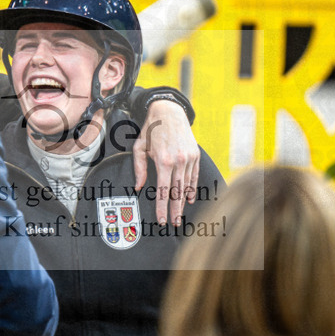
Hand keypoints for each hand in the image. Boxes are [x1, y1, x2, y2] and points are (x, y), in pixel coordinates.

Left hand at [133, 99, 199, 225]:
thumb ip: (139, 168)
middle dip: (175, 210)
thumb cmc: (151, 129)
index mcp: (163, 161)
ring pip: (187, 186)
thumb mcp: (139, 147)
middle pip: (177, 193)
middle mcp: (178, 161)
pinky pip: (194, 176)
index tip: (161, 220)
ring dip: (183, 202)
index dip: (162, 208)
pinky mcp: (195, 155)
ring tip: (179, 214)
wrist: (169, 112)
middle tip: (174, 223)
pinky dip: (192, 189)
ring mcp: (189, 158)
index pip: (163, 191)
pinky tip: (189, 199)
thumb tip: (139, 187)